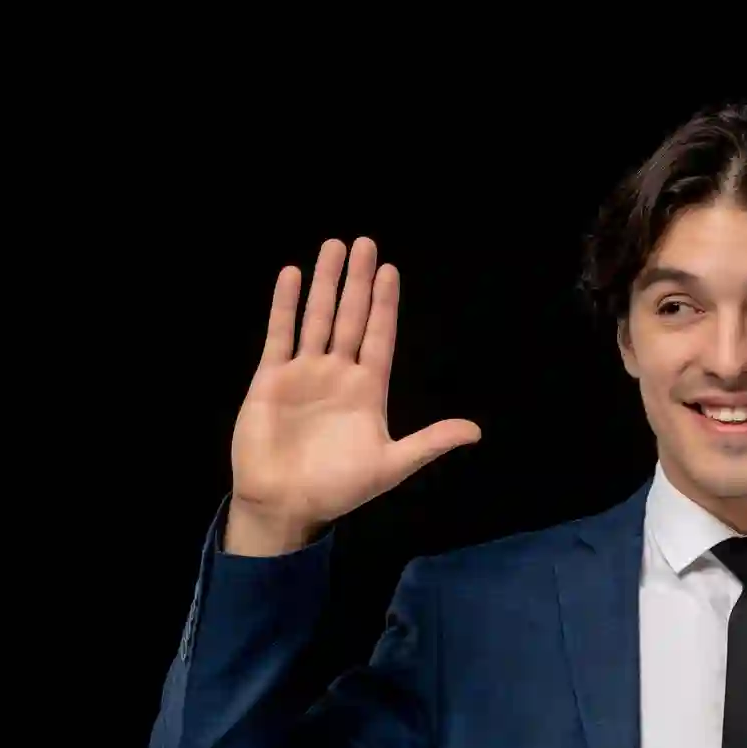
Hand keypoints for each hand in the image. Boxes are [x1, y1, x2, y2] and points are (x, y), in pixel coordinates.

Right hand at [225, 237, 479, 553]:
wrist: (285, 505)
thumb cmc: (337, 489)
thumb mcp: (390, 466)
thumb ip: (429, 443)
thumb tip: (476, 431)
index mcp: (367, 390)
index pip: (379, 336)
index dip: (385, 304)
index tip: (390, 271)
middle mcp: (336, 374)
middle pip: (351, 317)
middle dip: (357, 281)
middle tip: (365, 242)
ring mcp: (303, 373)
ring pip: (317, 318)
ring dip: (325, 283)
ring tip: (333, 246)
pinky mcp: (271, 379)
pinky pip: (280, 335)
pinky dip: (285, 306)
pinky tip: (292, 275)